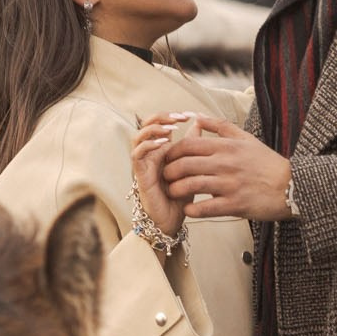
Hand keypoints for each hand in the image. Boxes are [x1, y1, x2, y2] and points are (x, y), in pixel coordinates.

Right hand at [130, 117, 192, 240]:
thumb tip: (200, 124)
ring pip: (138, 136)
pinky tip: (163, 143)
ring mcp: (143, 163)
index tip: (189, 115)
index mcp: (161, 150)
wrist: (171, 221)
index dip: (171, 116)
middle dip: (162, 117)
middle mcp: (150, 154)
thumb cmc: (181, 195)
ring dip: (154, 129)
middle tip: (179, 117)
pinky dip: (148, 145)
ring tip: (171, 129)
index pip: (160, 124)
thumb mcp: (192, 167)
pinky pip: (136, 154)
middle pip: (146, 125)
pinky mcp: (139, 174)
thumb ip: (193, 146)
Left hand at [154, 116, 294, 221]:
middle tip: (166, 177)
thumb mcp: (246, 138)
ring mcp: (230, 185)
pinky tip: (188, 209)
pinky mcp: (235, 204)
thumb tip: (197, 117)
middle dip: (169, 171)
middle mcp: (226, 164)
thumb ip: (220, 127)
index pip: (189, 144)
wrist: (292, 186)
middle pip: (185, 164)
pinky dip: (192, 210)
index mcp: (227, 147)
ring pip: (191, 186)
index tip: (168, 158)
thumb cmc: (267, 163)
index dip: (172, 151)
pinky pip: (206, 208)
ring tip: (173, 193)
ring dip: (177, 190)